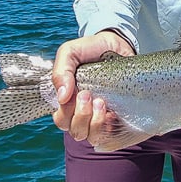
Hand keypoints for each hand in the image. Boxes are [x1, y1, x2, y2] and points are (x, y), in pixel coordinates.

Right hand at [51, 29, 134, 144]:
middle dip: (81, 116)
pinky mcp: (118, 120)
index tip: (79, 92)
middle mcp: (83, 113)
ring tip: (102, 102)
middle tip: (89, 95)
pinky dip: (110, 127)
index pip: (61, 119)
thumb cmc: (91, 50)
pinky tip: (113, 112)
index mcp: (69, 101)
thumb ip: (61, 71)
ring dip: (95, 123)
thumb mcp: (71, 52)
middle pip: (75, 131)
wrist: (119, 44)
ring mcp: (101, 118)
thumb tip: (61, 97)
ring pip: (92, 137)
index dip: (66, 111)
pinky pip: (111, 136)